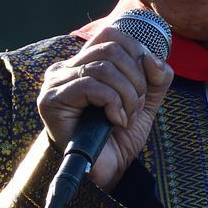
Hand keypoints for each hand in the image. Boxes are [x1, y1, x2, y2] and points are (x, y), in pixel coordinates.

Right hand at [36, 15, 174, 193]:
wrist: (104, 172)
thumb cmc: (118, 137)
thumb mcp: (145, 101)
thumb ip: (156, 77)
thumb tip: (152, 58)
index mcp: (86, 62)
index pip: (112, 35)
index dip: (137, 54)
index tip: (143, 86)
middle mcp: (67, 67)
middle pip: (111, 48)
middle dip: (135, 79)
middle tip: (135, 106)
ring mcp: (56, 82)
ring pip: (103, 67)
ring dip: (126, 94)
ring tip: (125, 116)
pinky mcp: (51, 99)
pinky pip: (90, 85)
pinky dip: (112, 103)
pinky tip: (114, 121)